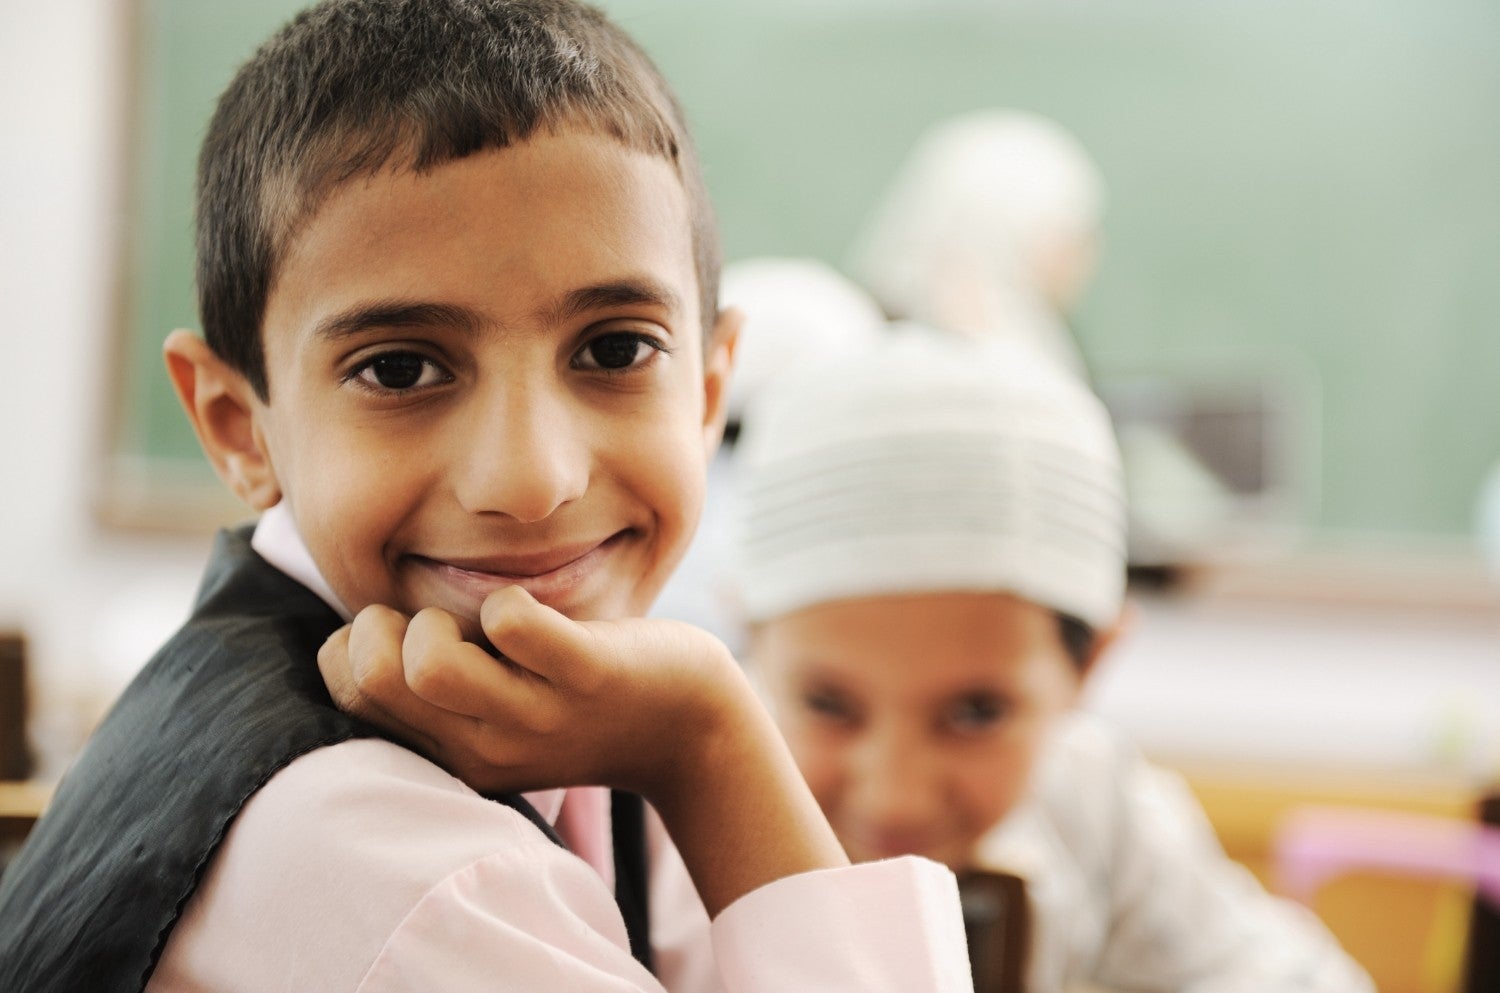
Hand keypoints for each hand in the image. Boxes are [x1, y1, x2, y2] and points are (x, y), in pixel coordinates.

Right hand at [318, 586, 741, 797]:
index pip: (348, 698)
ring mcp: (536, 714)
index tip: (401, 632)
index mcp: (452, 752)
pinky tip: (532, 610)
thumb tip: (363, 627)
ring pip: (430, 667)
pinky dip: (510, 600)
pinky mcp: (588, 675)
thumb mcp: (497, 716)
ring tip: (479, 621)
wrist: (688, 730)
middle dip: (382, 626)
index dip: (352, 647)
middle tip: (434, 619)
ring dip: (440, 618)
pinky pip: (515, 626)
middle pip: (374, 681)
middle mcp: (485, 746)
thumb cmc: (580, 701)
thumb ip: (438, 691)